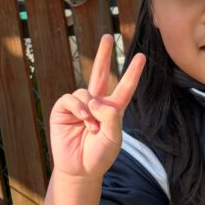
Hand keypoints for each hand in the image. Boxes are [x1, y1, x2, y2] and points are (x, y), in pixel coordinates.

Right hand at [48, 35, 145, 180]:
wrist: (80, 169)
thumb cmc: (99, 155)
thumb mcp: (113, 137)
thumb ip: (110, 116)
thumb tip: (94, 100)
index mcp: (112, 110)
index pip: (124, 88)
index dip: (133, 73)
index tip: (142, 57)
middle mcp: (96, 104)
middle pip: (100, 73)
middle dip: (103, 54)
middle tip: (108, 36)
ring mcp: (79, 106)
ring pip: (86, 92)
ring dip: (90, 110)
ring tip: (91, 128)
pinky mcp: (63, 109)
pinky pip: (72, 99)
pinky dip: (78, 108)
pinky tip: (82, 120)